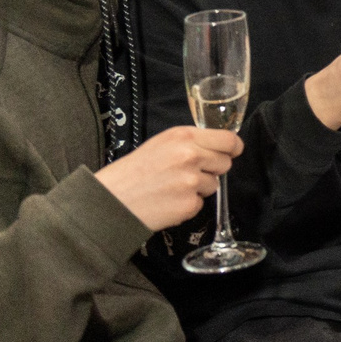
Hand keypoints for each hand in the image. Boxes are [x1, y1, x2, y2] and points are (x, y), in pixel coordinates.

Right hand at [96, 125, 240, 231]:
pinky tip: (167, 202)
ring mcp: (191, 181)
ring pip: (213, 184)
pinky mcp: (188, 204)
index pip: (228, 139)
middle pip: (225, 162)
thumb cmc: (131, 173)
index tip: (231, 152)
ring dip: (198, 189)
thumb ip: (189, 143)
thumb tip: (219, 146)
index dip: (232, 148)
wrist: (108, 201)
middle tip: (187, 174)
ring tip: (170, 189)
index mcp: (183, 136)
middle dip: (212, 169)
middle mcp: (190, 155)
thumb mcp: (160, 145)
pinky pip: (200, 204)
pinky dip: (187, 205)